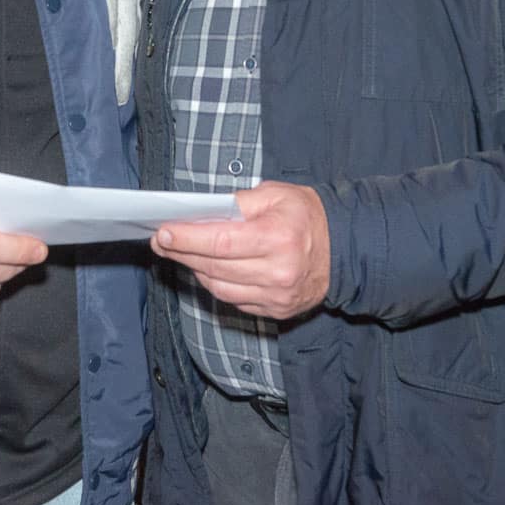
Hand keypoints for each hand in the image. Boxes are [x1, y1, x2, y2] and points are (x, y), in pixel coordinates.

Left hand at [150, 181, 330, 318]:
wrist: (343, 249)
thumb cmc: (306, 215)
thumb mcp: (276, 194)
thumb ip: (238, 202)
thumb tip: (201, 211)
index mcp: (277, 238)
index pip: (220, 242)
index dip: (187, 239)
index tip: (163, 232)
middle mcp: (277, 272)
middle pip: (215, 266)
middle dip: (182, 252)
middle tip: (161, 240)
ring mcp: (276, 296)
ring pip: (219, 288)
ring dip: (195, 269)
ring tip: (180, 252)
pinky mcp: (275, 310)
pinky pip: (233, 300)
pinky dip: (215, 283)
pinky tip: (206, 267)